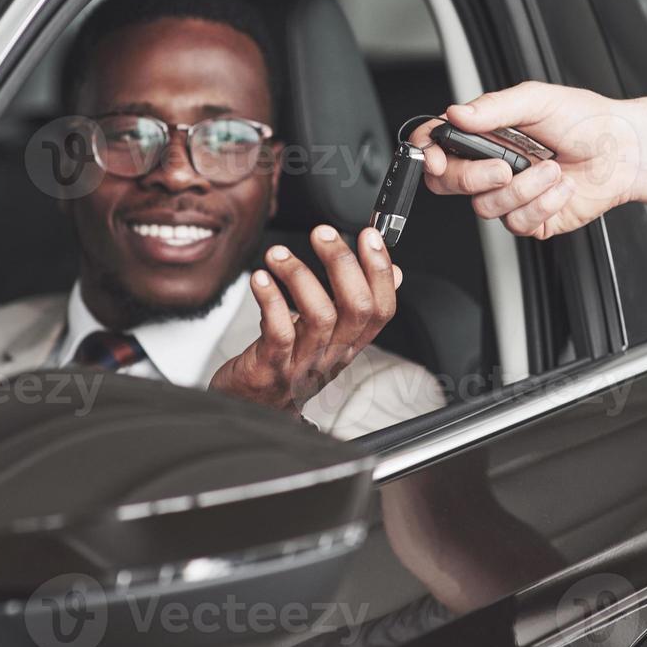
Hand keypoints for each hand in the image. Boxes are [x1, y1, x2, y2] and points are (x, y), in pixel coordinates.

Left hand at [209, 225, 400, 416]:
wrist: (252, 413)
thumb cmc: (288, 369)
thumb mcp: (332, 338)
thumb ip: (360, 307)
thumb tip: (394, 273)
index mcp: (350, 344)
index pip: (382, 308)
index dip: (380, 270)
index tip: (370, 236)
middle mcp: (332, 354)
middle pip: (357, 307)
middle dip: (343, 262)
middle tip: (323, 233)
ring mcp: (304, 364)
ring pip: (320, 316)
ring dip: (300, 276)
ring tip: (279, 254)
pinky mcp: (271, 369)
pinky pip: (278, 332)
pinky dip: (270, 300)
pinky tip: (260, 278)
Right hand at [419, 81, 644, 239]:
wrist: (626, 151)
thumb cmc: (588, 120)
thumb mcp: (538, 100)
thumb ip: (494, 107)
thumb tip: (456, 112)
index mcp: (487, 133)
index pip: (439, 144)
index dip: (428, 153)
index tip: (437, 158)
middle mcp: (493, 165)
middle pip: (450, 183)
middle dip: (473, 178)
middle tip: (503, 167)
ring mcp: (510, 194)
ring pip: (485, 207)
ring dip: (523, 189)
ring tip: (552, 168)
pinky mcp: (531, 219)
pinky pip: (517, 223)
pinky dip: (542, 204)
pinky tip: (560, 187)